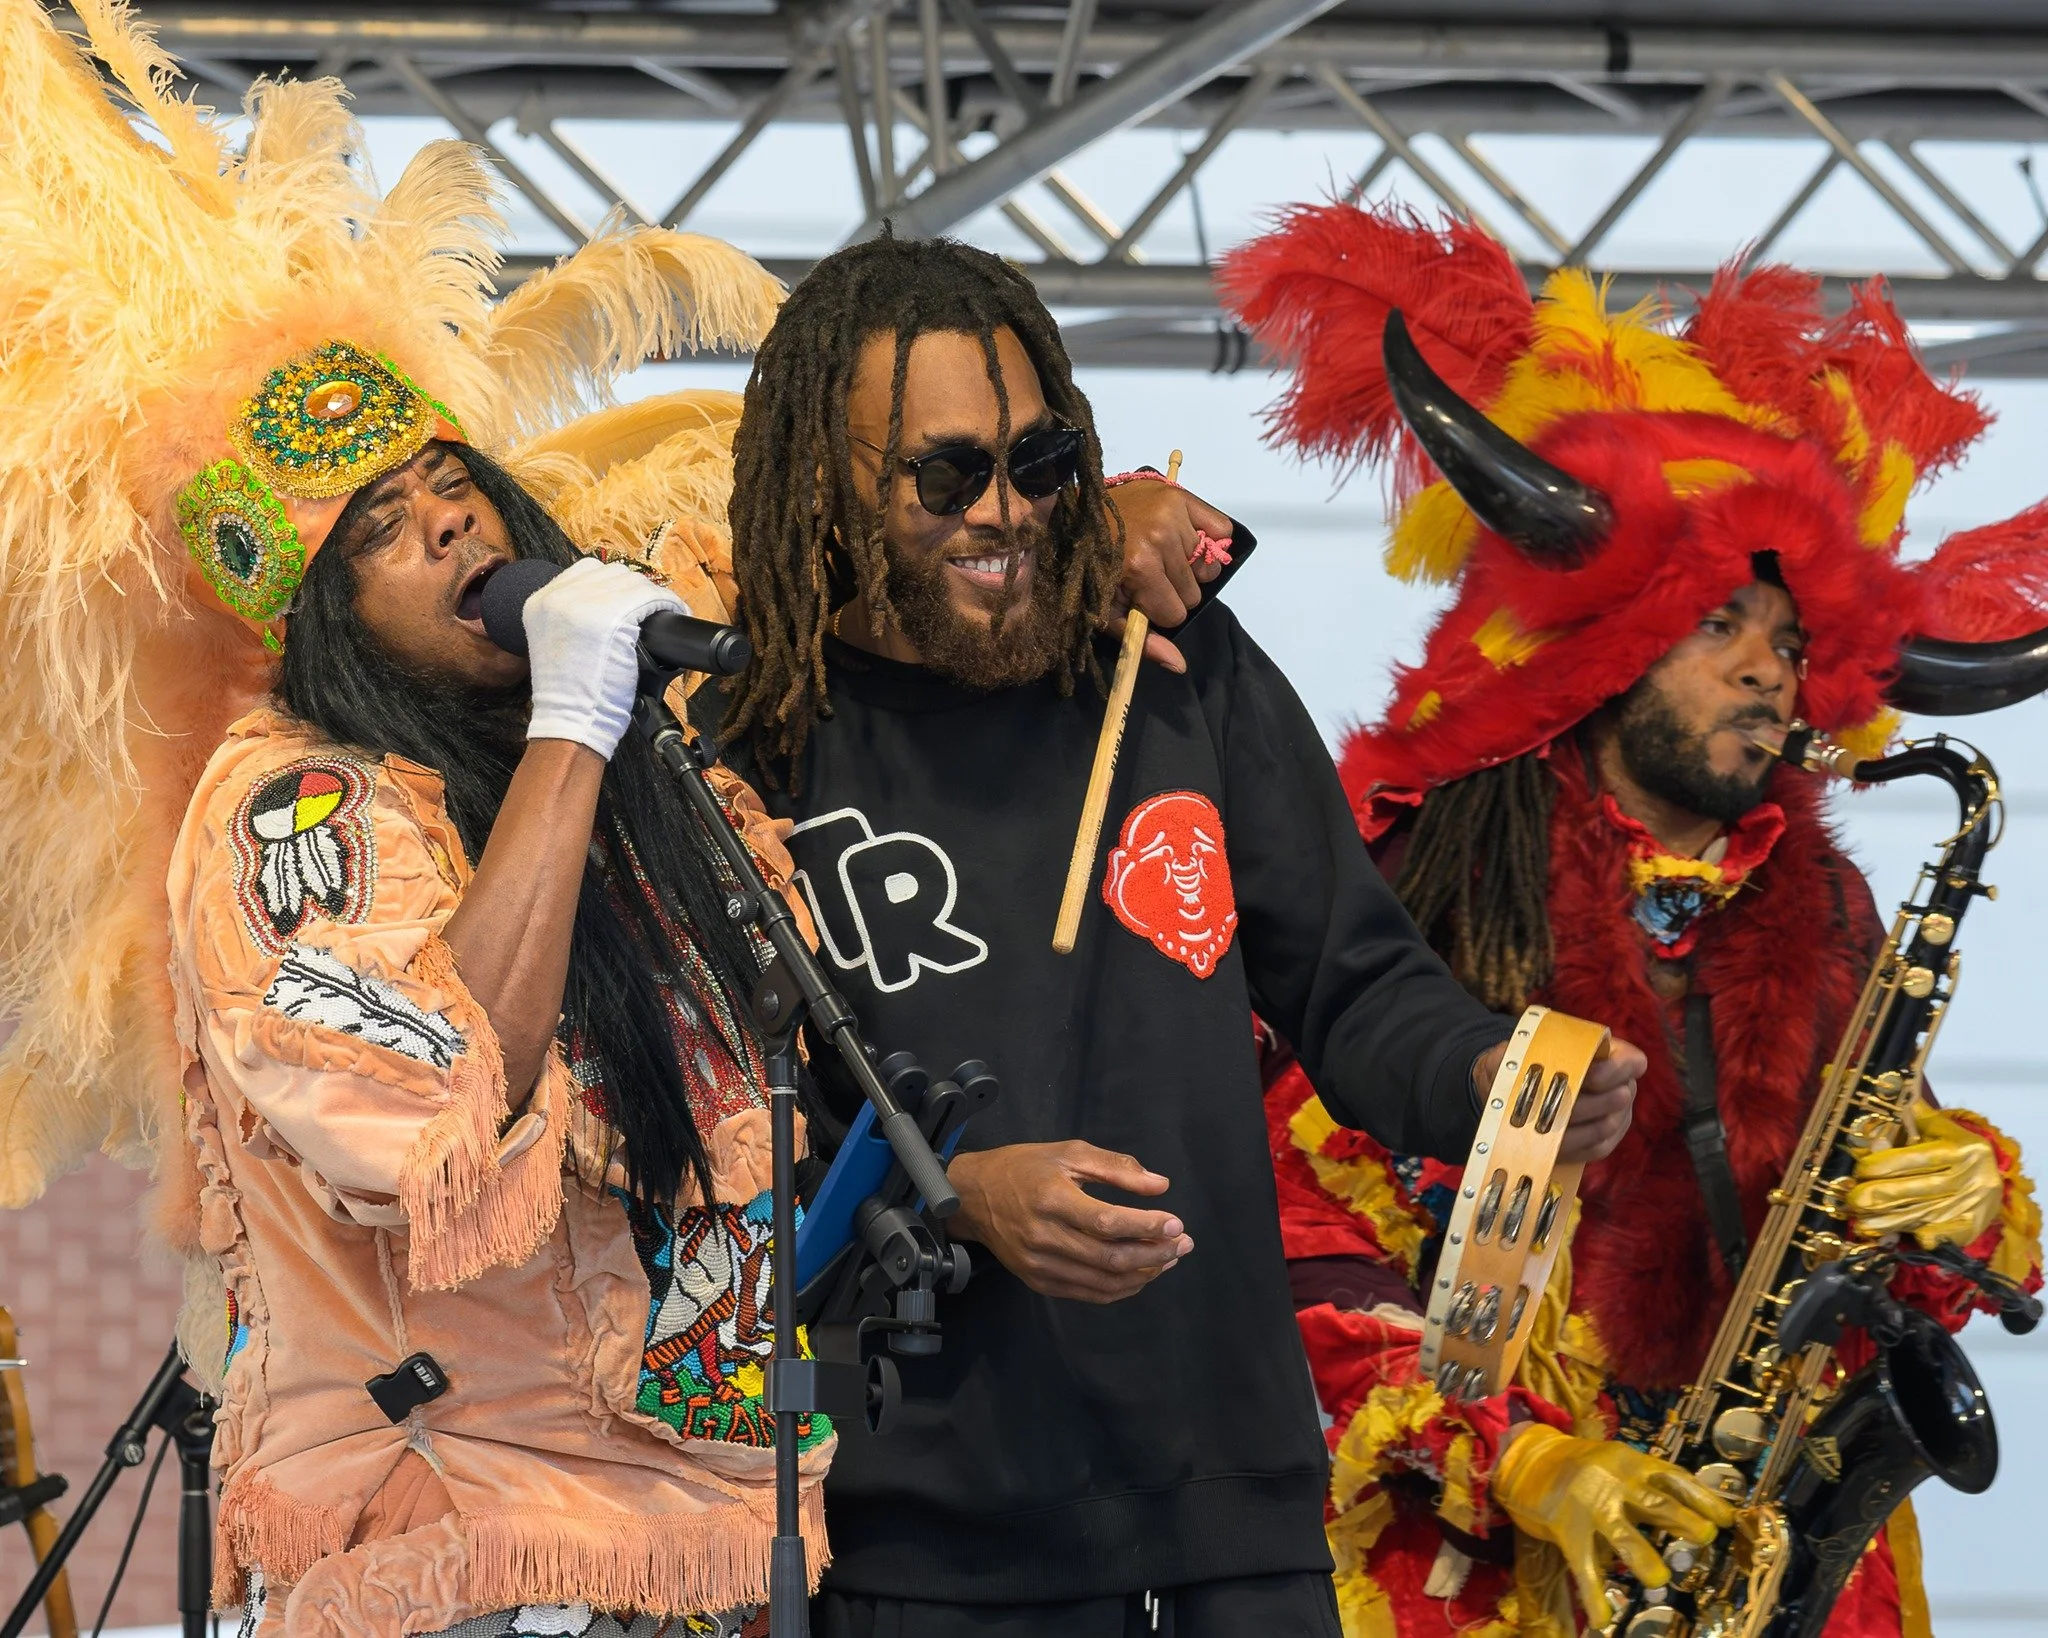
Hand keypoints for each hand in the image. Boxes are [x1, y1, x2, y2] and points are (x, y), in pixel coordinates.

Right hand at [522, 556, 687, 757]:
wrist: (571, 721)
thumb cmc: (571, 694)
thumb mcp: (556, 643)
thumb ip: (572, 617)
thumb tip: (612, 600)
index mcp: (540, 602)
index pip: (586, 571)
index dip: (613, 584)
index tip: (629, 598)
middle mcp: (557, 598)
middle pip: (611, 572)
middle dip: (634, 589)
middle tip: (649, 608)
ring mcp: (583, 605)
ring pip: (632, 581)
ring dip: (651, 595)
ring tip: (661, 611)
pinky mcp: (611, 618)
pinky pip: (648, 597)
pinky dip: (665, 603)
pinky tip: (672, 612)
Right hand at [947, 1141, 1193, 1302]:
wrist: (973, 1196)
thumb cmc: (1024, 1167)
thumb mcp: (1068, 1152)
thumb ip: (1116, 1167)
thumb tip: (1160, 1186)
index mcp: (1053, 1200)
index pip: (1108, 1222)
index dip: (1146, 1227)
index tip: (1176, 1224)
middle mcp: (1045, 1238)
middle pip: (1110, 1258)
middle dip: (1155, 1254)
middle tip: (1183, 1244)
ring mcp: (1040, 1265)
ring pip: (1103, 1281)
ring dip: (1143, 1274)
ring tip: (1168, 1259)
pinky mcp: (1039, 1281)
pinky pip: (1088, 1294)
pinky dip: (1120, 1288)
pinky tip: (1140, 1274)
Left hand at [1104, 476, 1234, 673]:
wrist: (1076, 519)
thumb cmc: (1089, 569)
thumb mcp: (1105, 611)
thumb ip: (1142, 640)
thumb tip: (1179, 665)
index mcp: (1140, 566)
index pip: (1176, 613)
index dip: (1157, 609)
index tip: (1137, 595)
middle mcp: (1160, 536)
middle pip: (1193, 593)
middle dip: (1172, 590)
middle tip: (1145, 573)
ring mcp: (1172, 511)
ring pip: (1206, 566)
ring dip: (1186, 566)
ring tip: (1158, 553)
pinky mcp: (1181, 494)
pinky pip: (1221, 530)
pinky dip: (1208, 539)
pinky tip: (1182, 539)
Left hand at [1469, 1035, 1642, 1163]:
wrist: (1522, 1089)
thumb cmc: (1527, 1063)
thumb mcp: (1522, 1049)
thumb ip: (1525, 1050)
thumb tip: (1521, 1063)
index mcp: (1611, 1055)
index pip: (1632, 1062)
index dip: (1613, 1070)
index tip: (1588, 1076)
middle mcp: (1622, 1085)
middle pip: (1618, 1098)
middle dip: (1585, 1103)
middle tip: (1556, 1107)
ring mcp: (1618, 1115)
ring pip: (1606, 1126)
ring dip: (1575, 1127)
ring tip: (1547, 1126)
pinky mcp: (1606, 1141)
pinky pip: (1596, 1148)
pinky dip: (1574, 1147)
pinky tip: (1550, 1144)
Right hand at [1493, 1424, 1736, 1623]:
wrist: (1527, 1461)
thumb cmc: (1584, 1470)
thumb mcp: (1620, 1468)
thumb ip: (1652, 1492)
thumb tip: (1700, 1518)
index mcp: (1632, 1463)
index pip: (1674, 1479)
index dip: (1703, 1499)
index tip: (1728, 1519)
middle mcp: (1614, 1481)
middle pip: (1655, 1502)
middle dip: (1682, 1519)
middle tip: (1706, 1536)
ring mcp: (1589, 1505)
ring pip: (1622, 1534)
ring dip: (1643, 1557)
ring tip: (1659, 1578)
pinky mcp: (1566, 1528)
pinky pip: (1583, 1566)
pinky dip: (1594, 1595)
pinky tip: (1603, 1619)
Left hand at [1848, 1107, 2001, 1247]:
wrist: (1993, 1176)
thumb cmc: (1953, 1147)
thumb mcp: (1936, 1130)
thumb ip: (1907, 1129)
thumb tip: (1877, 1140)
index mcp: (1963, 1149)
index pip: (1915, 1158)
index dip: (1884, 1165)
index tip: (1860, 1170)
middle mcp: (1973, 1177)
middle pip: (1918, 1189)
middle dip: (1880, 1195)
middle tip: (1853, 1199)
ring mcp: (1975, 1204)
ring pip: (1924, 1214)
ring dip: (1889, 1222)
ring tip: (1861, 1224)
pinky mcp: (1975, 1226)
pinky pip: (1943, 1235)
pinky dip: (1920, 1236)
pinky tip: (1895, 1238)